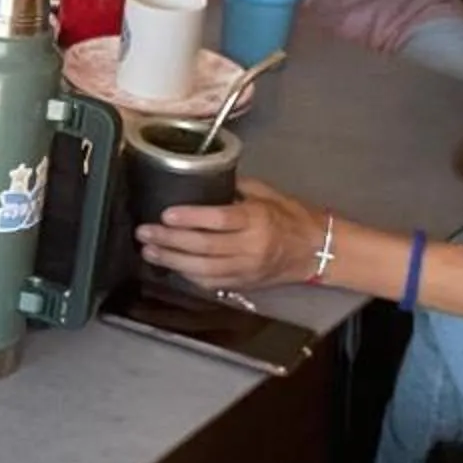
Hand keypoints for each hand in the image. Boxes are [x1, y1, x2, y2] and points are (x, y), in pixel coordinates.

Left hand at [137, 177, 321, 291]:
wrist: (317, 250)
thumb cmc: (292, 217)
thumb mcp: (266, 193)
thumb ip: (234, 187)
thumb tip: (200, 178)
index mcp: (257, 220)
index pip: (218, 220)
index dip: (190, 218)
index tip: (165, 214)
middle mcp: (251, 247)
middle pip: (203, 246)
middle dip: (170, 240)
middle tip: (145, 232)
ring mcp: (246, 269)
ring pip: (202, 269)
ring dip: (172, 260)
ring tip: (149, 250)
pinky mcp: (243, 283)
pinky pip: (210, 282)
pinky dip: (188, 275)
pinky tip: (171, 265)